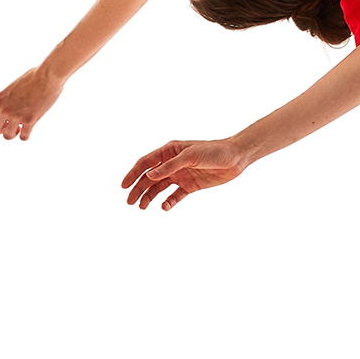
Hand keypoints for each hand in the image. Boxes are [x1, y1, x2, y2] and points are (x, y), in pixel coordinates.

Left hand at [0, 67, 63, 140]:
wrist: (48, 75)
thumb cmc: (34, 77)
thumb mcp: (12, 87)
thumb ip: (6, 100)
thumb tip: (9, 108)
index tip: (1, 125)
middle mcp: (4, 110)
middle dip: (3, 131)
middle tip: (12, 126)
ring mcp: (16, 116)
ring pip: (7, 136)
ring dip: (13, 134)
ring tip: (20, 129)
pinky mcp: (30, 120)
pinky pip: (24, 137)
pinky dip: (25, 136)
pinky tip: (29, 129)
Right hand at [121, 138, 251, 210]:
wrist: (237, 158)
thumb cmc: (215, 151)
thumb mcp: (192, 156)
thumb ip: (170, 166)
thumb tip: (149, 175)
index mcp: (170, 151)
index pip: (146, 162)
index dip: (133, 173)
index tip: (123, 186)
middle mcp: (173, 163)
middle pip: (150, 177)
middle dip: (138, 189)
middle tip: (129, 202)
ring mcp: (181, 174)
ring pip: (160, 187)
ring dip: (150, 197)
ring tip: (142, 207)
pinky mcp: (191, 185)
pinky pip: (175, 195)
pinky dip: (168, 202)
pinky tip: (165, 207)